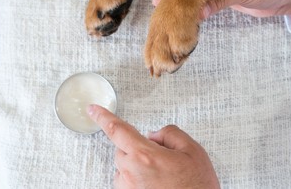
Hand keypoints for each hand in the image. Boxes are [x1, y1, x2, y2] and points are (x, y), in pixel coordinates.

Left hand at [88, 105, 219, 188]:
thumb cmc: (198, 187)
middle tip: (160, 157)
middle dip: (136, 148)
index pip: (117, 130)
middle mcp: (132, 173)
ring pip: (124, 168)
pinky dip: (136, 179)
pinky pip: (127, 183)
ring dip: (136, 165)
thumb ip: (170, 134)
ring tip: (161, 175)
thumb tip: (153, 135)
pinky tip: (156, 184)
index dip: (103, 116)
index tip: (92, 109)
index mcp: (145, 156)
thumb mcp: (192, 150)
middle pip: (122, 151)